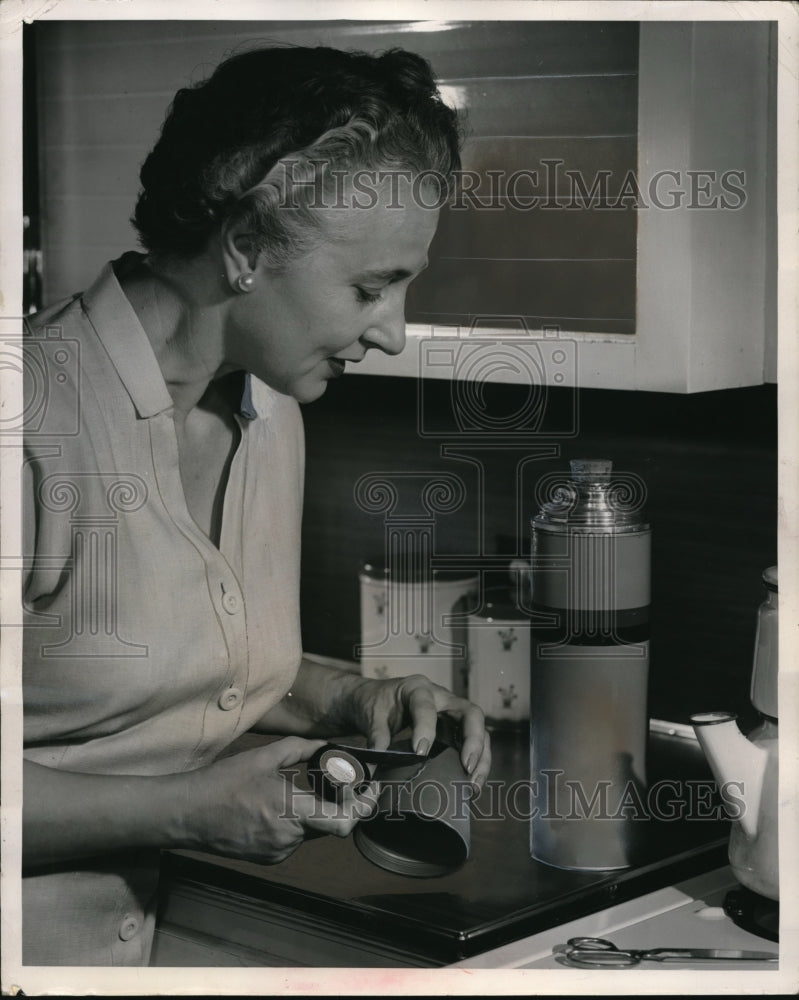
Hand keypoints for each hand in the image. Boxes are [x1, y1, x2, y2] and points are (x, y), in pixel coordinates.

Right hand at [182, 737, 377, 863]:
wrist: (187, 814)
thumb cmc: (223, 783)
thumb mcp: (264, 757)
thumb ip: (300, 748)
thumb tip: (326, 744)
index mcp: (291, 811)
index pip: (343, 823)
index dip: (363, 808)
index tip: (371, 790)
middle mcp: (289, 838)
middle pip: (331, 825)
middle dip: (340, 804)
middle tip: (342, 783)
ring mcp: (278, 852)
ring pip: (312, 832)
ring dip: (315, 813)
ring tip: (299, 790)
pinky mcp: (269, 858)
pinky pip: (295, 839)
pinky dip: (297, 823)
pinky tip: (279, 806)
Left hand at [350, 675, 490, 793]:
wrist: (378, 700)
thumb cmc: (377, 703)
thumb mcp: (372, 715)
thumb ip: (376, 734)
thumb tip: (378, 759)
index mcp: (417, 688)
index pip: (426, 705)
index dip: (425, 728)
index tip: (420, 752)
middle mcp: (442, 698)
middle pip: (470, 713)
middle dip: (473, 740)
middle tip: (466, 767)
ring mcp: (452, 714)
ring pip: (480, 731)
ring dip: (481, 758)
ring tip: (473, 785)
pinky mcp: (455, 731)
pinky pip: (474, 745)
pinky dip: (476, 764)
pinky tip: (470, 786)